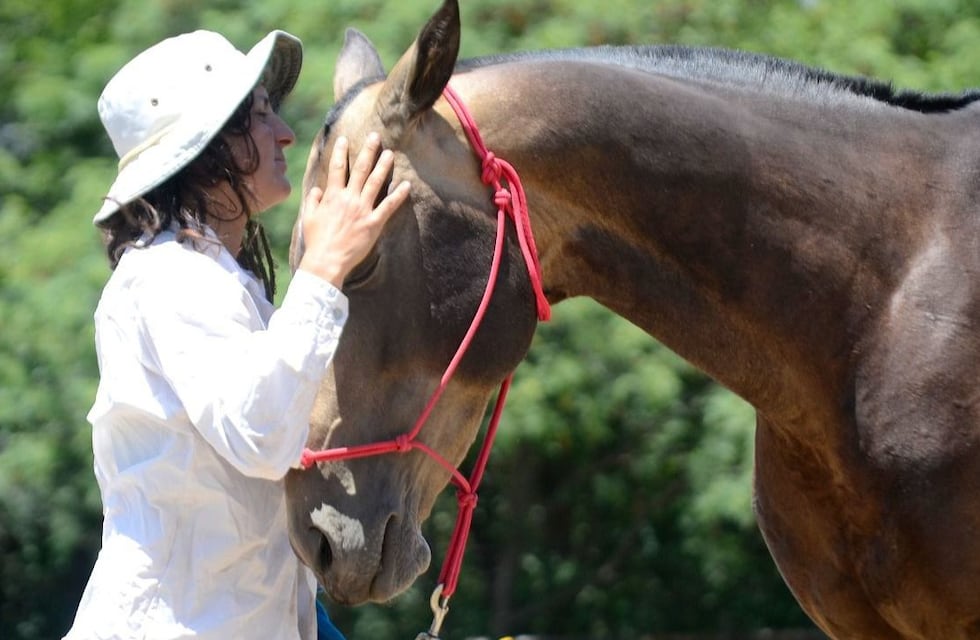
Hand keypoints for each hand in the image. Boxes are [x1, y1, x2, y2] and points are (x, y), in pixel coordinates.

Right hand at [297, 132, 410, 287]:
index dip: (341, 152)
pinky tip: (406, 184)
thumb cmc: (316, 240)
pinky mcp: (373, 223)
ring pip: (375, 182)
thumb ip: (313, 200)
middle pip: (360, 169)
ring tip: (390, 153)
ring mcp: (362, 210)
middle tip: (376, 136)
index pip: (337, 168)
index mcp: (332, 196)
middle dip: (368, 150)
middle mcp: (348, 198)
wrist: (326, 260)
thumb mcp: (309, 217)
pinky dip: (398, 195)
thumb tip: (317, 189)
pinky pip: (388, 206)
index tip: (344, 139)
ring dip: (383, 166)